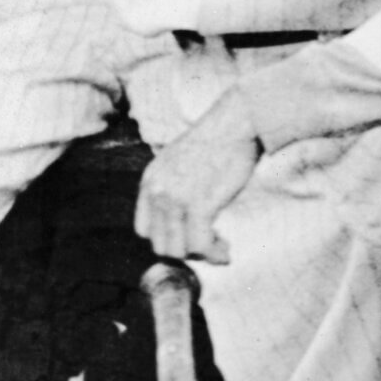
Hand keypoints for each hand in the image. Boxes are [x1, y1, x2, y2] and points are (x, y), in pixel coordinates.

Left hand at [134, 91, 263, 264]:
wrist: (236, 123)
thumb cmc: (219, 138)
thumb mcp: (180, 159)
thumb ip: (173, 184)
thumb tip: (185, 209)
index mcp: (150, 181)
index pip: (143, 229)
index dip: (166, 239)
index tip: (189, 238)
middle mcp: (157, 192)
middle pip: (159, 244)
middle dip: (185, 251)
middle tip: (209, 247)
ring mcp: (176, 199)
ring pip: (178, 249)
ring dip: (200, 257)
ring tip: (220, 250)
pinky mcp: (199, 205)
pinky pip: (200, 244)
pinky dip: (213, 254)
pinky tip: (226, 252)